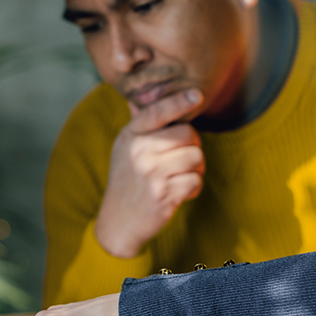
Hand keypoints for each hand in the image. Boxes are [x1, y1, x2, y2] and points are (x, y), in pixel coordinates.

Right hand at [95, 90, 205, 257]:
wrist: (118, 220)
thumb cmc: (126, 180)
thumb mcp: (124, 148)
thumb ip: (136, 124)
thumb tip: (136, 98)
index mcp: (131, 136)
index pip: (157, 112)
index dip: (178, 102)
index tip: (196, 95)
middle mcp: (140, 151)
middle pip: (188, 133)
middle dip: (193, 145)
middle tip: (183, 158)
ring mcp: (151, 173)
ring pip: (196, 157)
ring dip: (195, 169)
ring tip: (180, 176)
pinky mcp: (164, 194)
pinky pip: (196, 181)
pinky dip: (193, 188)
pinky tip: (178, 192)